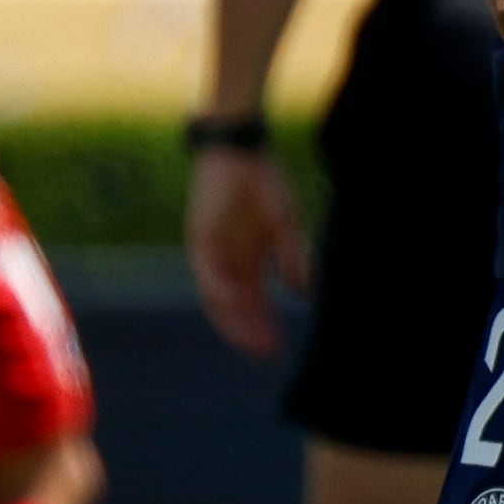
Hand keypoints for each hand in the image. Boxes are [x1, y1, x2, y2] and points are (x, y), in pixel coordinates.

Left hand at [186, 143, 308, 357]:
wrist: (239, 150)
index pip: (254, 304)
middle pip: (235, 309)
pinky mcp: (199, 239)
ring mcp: (212, 253)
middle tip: (266, 352)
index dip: (264, 326)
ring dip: (233, 318)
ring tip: (251, 338)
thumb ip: (294, 257)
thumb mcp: (286, 223)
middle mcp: (228, 263)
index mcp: (249, 261)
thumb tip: (304, 294)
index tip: (278, 348)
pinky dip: (219, 288)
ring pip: (218, 298)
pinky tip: (235, 300)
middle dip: (250, 331)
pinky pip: (206, 271)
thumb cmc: (264, 183)